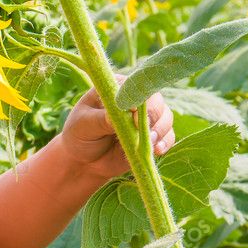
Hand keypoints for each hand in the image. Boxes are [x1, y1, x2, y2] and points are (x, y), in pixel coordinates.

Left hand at [60, 75, 174, 178]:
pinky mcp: (152, 135)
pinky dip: (165, 142)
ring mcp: (145, 118)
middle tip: (144, 133)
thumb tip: (125, 114)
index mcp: (115, 88)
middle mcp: (134, 100)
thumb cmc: (80, 136)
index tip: (134, 113)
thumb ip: (102, 119)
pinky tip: (157, 151)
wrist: (85, 162)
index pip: (133, 85)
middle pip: (155, 100)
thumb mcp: (84, 125)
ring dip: (160, 130)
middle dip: (153, 117)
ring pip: (165, 117)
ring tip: (148, 143)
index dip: (138, 98)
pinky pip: (168, 136)